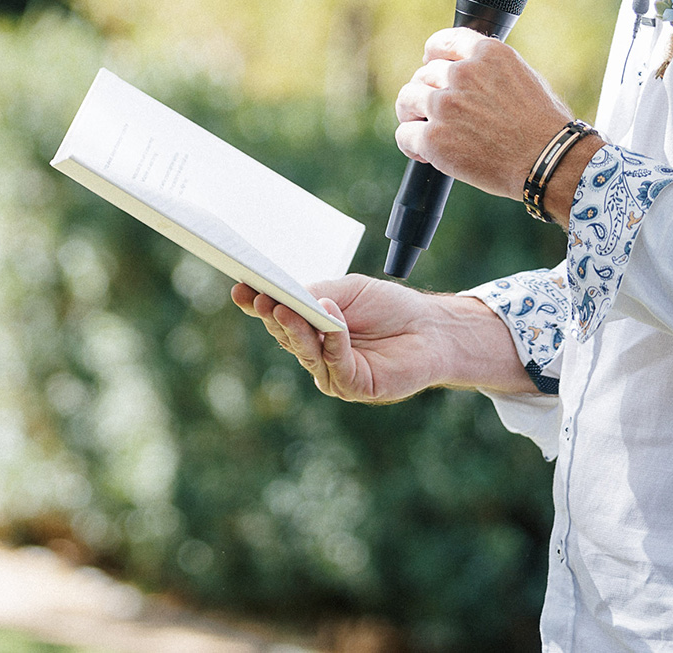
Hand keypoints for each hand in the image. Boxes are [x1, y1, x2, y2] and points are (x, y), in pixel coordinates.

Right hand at [230, 276, 533, 400]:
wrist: (432, 330)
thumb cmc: (389, 308)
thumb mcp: (348, 290)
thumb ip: (318, 294)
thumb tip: (287, 296)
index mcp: (310, 327)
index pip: (277, 315)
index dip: (256, 303)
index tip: (240, 286)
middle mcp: (316, 352)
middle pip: (286, 335)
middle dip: (273, 315)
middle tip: (262, 295)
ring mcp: (332, 372)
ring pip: (305, 352)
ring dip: (297, 329)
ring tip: (286, 306)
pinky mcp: (355, 386)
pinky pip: (336, 365)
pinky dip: (333, 342)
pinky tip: (333, 324)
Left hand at [395, 28, 572, 201]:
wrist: (548, 161)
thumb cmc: (546, 128)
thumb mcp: (526, 78)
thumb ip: (492, 70)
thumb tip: (472, 74)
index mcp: (488, 54)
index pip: (444, 41)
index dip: (433, 53)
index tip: (429, 62)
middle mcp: (463, 74)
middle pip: (424, 74)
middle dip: (426, 91)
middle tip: (433, 111)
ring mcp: (445, 104)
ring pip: (408, 99)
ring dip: (411, 113)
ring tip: (420, 128)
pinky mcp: (434, 137)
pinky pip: (404, 134)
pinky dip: (410, 144)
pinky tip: (422, 153)